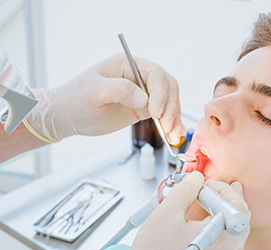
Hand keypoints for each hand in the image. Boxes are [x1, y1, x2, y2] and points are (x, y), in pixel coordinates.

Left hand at [26, 54, 183, 142]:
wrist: (69, 116)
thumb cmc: (76, 99)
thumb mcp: (95, 91)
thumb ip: (120, 90)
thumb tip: (144, 99)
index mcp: (127, 64)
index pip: (156, 73)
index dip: (160, 92)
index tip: (155, 112)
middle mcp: (139, 77)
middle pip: (168, 87)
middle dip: (171, 106)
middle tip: (166, 125)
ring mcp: (143, 93)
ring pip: (169, 101)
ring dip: (174, 118)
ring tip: (172, 135)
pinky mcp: (143, 108)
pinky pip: (164, 114)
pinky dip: (171, 124)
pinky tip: (173, 135)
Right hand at [119, 172, 250, 249]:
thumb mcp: (166, 214)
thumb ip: (185, 191)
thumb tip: (196, 179)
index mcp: (221, 238)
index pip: (237, 205)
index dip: (222, 189)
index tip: (204, 185)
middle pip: (241, 217)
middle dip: (226, 197)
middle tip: (209, 189)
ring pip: (235, 229)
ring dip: (224, 211)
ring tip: (207, 200)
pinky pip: (228, 241)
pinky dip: (219, 225)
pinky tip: (204, 219)